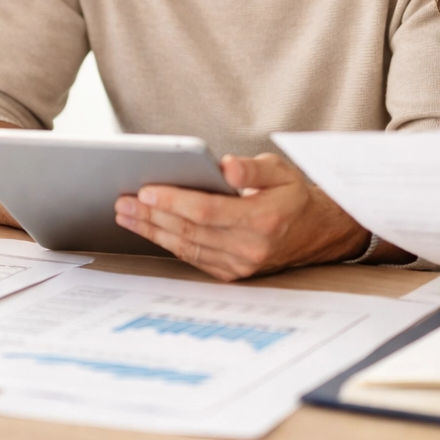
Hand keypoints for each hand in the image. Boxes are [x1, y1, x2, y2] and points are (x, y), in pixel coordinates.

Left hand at [113, 152, 371, 280]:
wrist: (317, 232)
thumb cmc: (293, 195)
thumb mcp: (281, 171)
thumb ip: (252, 169)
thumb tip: (225, 166)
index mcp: (262, 220)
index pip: (207, 211)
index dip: (173, 201)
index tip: (146, 190)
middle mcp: (250, 248)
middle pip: (189, 231)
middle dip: (152, 216)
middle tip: (122, 201)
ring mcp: (240, 265)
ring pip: (186, 247)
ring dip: (152, 231)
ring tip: (126, 214)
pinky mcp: (232, 273)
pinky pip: (193, 257)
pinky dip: (168, 242)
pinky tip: (150, 229)